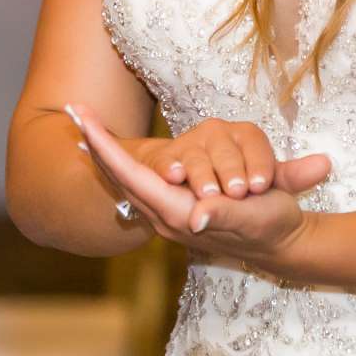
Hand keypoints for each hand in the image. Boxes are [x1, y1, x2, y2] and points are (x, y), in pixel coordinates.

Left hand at [66, 106, 329, 264]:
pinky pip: (138, 184)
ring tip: (84, 125)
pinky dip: (120, 164)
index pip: (132, 177)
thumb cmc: (269, 226)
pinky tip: (110, 152)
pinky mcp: (175, 210)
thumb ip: (224, 216)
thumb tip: (198, 217)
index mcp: (179, 215)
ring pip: (125, 180)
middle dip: (96, 145)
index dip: (107, 149)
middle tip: (74, 111)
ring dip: (104, 153)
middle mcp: (165, 216)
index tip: (84, 121)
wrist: (281, 245)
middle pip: (119, 177)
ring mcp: (167, 215)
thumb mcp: (253, 218)